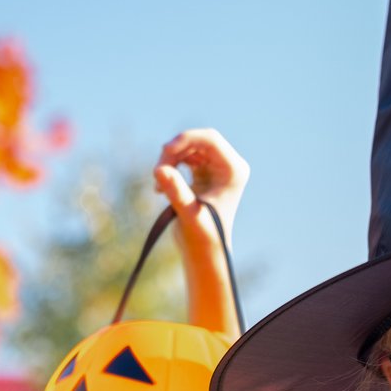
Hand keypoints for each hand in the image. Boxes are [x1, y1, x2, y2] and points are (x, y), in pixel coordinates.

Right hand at [153, 128, 248, 255]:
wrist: (204, 251)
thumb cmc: (202, 237)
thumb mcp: (189, 213)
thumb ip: (176, 191)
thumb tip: (160, 170)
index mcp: (234, 170)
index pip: (210, 139)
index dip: (185, 139)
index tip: (164, 152)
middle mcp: (228, 165)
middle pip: (197, 141)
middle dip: (173, 152)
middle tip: (157, 172)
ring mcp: (216, 168)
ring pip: (188, 147)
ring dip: (169, 161)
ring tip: (159, 187)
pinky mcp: (204, 172)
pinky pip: (184, 156)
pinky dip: (170, 167)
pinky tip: (161, 189)